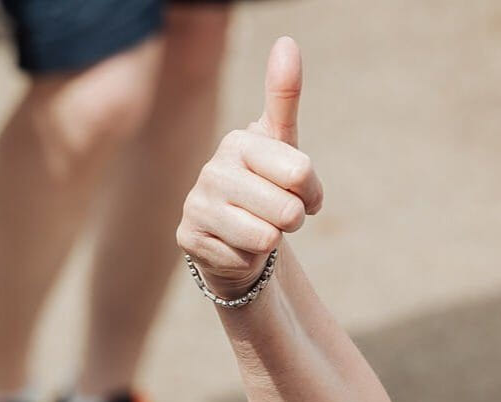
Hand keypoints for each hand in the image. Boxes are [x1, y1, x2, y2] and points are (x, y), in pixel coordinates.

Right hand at [177, 36, 323, 300]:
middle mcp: (211, 169)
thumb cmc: (266, 187)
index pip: (300, 172)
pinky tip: (235, 247)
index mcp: (238, 142)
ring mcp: (196, 204)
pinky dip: (248, 260)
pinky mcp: (189, 239)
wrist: (236, 238)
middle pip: (286, 210)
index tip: (302, 193)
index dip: (311, 193)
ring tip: (258, 230)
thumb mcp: (283, 145)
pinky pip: (244, 260)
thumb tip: (286, 42)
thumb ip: (284, 97)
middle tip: (277, 216)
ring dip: (271, 241)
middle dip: (292, 221)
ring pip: (265, 238)